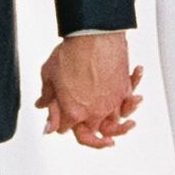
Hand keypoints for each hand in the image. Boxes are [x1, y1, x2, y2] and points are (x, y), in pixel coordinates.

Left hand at [39, 33, 139, 147]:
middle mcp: (94, 112)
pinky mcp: (124, 91)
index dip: (61, 124)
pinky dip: (131, 103)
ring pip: (114, 124)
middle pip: (91, 132)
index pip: (65, 129)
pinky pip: (129, 105)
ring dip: (116, 126)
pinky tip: (133, 99)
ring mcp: (111, 103)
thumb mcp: (49, 75)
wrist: (93, 36)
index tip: (62, 120)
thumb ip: (47, 95)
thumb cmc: (72, 53)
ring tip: (122, 126)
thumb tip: (41, 104)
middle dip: (89, 132)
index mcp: (73, 112)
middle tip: (96, 137)